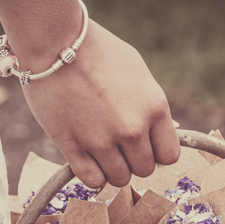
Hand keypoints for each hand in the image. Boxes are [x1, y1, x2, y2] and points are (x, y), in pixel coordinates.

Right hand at [21, 21, 179, 187]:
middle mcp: (132, 129)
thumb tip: (162, 131)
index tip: (145, 145)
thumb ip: (151, 106)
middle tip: (120, 144)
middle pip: (144, 169)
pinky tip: (89, 160)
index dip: (157, 152)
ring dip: (113, 169)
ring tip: (103, 151)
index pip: (169, 156)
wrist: (55, 43)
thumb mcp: (138, 72)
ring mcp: (101, 141)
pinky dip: (94, 176)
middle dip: (134, 160)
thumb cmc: (98, 52)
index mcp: (154, 107)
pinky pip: (93, 180)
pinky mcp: (72, 147)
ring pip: (119, 178)